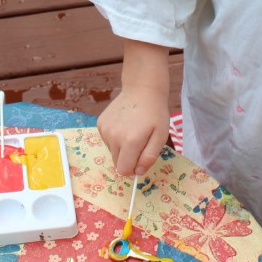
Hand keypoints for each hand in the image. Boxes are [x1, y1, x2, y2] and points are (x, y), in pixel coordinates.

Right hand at [97, 40, 170, 175]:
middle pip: (117, 163)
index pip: (124, 170)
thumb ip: (149, 157)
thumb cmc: (155, 113)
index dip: (133, 169)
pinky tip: (124, 125)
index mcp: (130, 142)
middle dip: (128, 159)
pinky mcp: (100, 123)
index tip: (141, 159)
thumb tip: (138, 172)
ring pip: (112, 152)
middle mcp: (114, 137)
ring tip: (133, 131)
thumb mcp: (160, 136)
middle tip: (140, 143)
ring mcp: (105, 129)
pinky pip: (107, 141)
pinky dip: (115, 138)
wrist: (142, 89)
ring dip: (122, 148)